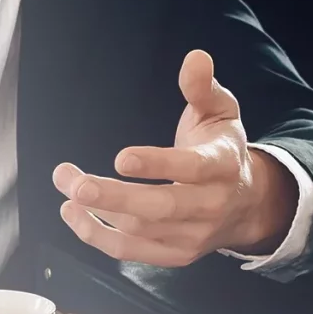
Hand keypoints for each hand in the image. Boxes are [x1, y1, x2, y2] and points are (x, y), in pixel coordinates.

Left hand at [55, 49, 295, 265]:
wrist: (246, 203)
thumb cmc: (222, 151)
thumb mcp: (221, 112)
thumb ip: (203, 87)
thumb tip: (195, 58)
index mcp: (223, 166)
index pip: (192, 169)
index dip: (157, 164)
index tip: (121, 158)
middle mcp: (210, 206)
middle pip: (160, 207)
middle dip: (114, 197)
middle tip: (76, 182)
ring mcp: (192, 236)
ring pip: (140, 229)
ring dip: (96, 211)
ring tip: (66, 186)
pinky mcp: (174, 255)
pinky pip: (131, 252)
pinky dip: (97, 236)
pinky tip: (73, 214)